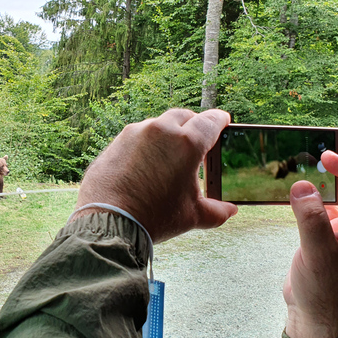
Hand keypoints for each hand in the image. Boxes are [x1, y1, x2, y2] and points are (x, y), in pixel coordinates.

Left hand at [73, 108, 237, 242]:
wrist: (107, 221)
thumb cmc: (153, 217)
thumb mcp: (191, 216)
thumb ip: (216, 211)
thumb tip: (230, 210)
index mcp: (186, 143)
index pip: (210, 121)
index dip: (220, 120)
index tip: (223, 120)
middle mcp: (160, 131)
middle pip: (183, 116)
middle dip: (193, 123)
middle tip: (197, 137)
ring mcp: (134, 134)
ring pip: (157, 125)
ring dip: (166, 134)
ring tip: (169, 153)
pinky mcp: (115, 143)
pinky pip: (135, 137)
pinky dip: (145, 144)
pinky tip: (145, 162)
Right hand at [284, 131, 337, 337]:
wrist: (317, 324)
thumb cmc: (325, 296)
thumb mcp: (318, 257)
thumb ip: (311, 221)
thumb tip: (302, 186)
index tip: (327, 157)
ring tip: (335, 148)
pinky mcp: (334, 238)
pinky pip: (336, 205)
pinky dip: (328, 188)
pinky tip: (316, 178)